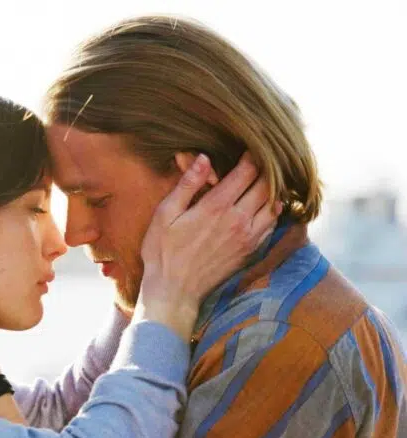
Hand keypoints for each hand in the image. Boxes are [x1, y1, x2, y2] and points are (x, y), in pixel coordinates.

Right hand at [137, 153, 281, 339]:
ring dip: (272, 189)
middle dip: (266, 169)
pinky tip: (264, 204)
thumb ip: (187, 185)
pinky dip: (272, 210)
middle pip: (266, 185)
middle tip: (261, 158)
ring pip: (274, 205)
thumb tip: (203, 158)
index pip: (246, 172)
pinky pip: (271, 225)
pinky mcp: (250, 251)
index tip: (250, 146)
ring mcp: (247, 238)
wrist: (174, 292)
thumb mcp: (165, 214)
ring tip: (266, 178)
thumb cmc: (163, 252)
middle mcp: (238, 221)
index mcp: (216, 207)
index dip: (252, 155)